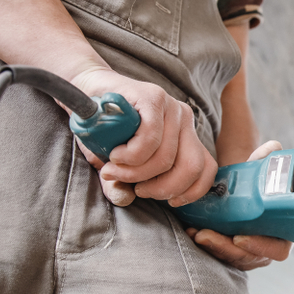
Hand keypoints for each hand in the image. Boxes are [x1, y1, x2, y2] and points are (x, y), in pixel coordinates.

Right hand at [69, 67, 217, 207]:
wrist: (86, 92)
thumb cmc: (105, 131)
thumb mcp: (116, 164)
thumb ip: (122, 183)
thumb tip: (125, 199)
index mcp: (186, 135)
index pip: (207, 168)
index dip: (192, 191)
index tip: (169, 201)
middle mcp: (184, 120)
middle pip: (191, 167)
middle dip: (161, 188)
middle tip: (136, 188)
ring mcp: (170, 107)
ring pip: (166, 157)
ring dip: (136, 173)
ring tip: (114, 169)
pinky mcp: (152, 97)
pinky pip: (150, 138)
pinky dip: (131, 156)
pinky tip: (116, 155)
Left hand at [186, 140, 292, 269]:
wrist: (247, 190)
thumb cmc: (259, 184)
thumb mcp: (264, 171)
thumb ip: (268, 159)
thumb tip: (273, 148)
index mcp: (284, 231)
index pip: (278, 249)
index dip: (260, 246)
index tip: (239, 237)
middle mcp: (268, 246)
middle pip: (249, 258)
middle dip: (225, 248)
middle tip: (205, 235)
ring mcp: (249, 252)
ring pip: (231, 258)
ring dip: (212, 247)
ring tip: (195, 232)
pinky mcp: (231, 252)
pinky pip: (219, 255)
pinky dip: (206, 246)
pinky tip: (191, 232)